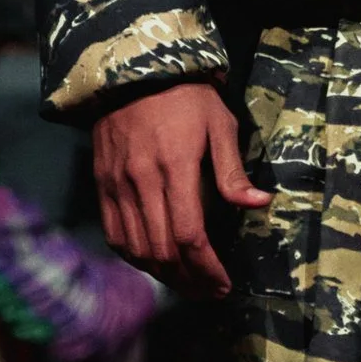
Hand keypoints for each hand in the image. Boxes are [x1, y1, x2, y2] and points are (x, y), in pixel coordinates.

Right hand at [93, 81, 267, 298]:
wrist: (132, 70)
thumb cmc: (185, 96)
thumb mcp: (219, 124)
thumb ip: (233, 170)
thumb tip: (259, 204)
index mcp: (174, 167)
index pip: (188, 235)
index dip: (207, 268)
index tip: (224, 284)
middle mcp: (141, 181)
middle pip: (162, 251)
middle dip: (189, 280)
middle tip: (210, 292)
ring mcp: (117, 185)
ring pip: (136, 249)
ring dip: (163, 275)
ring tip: (188, 284)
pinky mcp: (101, 184)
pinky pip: (114, 234)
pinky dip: (134, 257)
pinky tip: (155, 265)